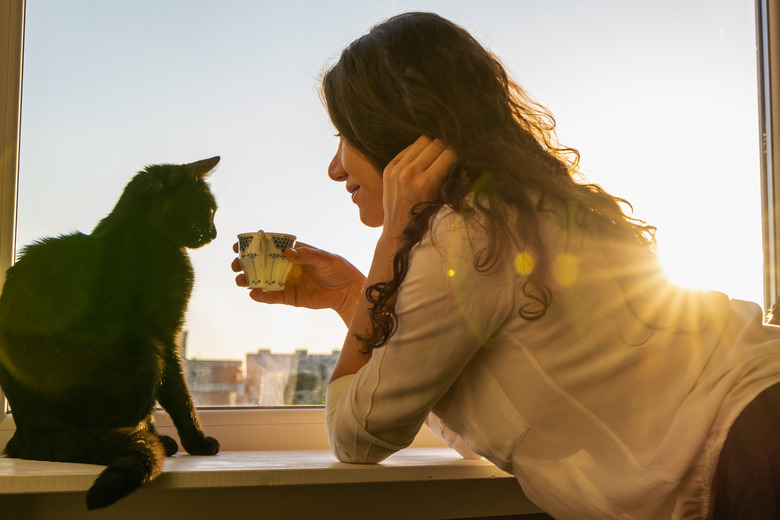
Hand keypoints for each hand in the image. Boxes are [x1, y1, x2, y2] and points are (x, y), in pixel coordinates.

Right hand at [232, 241, 365, 324]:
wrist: (347, 290)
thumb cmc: (337, 268)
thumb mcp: (324, 258)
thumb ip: (306, 255)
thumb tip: (287, 252)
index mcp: (292, 252)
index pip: (269, 246)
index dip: (253, 245)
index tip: (239, 245)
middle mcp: (285, 266)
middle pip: (260, 263)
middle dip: (245, 263)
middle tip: (236, 264)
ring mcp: (286, 281)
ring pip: (262, 280)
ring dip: (249, 280)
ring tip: (240, 280)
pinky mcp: (289, 297)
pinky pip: (272, 297)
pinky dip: (262, 296)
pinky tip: (253, 293)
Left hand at [382, 136, 457, 236]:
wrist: (398, 229)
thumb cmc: (426, 218)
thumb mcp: (444, 201)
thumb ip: (455, 180)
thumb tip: (462, 164)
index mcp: (427, 182)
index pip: (449, 153)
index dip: (457, 155)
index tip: (458, 160)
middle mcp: (411, 173)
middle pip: (436, 143)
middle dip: (445, 150)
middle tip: (446, 160)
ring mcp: (398, 169)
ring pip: (422, 141)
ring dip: (431, 148)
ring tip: (433, 160)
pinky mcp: (389, 168)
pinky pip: (408, 149)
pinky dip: (416, 153)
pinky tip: (420, 164)